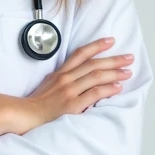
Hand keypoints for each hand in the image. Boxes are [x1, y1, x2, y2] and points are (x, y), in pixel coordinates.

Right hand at [16, 37, 133, 131]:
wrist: (26, 114)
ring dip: (115, 73)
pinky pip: (94, 93)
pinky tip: (118, 87)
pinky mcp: (72, 104)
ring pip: (96, 76)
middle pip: (93, 64)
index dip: (97, 45)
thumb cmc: (37, 102)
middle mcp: (66, 78)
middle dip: (113, 59)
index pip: (81, 54)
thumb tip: (80, 78)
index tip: (111, 41)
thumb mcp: (49, 84)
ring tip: (128, 72)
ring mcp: (69, 90)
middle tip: (129, 57)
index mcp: (61, 72)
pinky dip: (108, 89)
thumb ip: (64, 79)